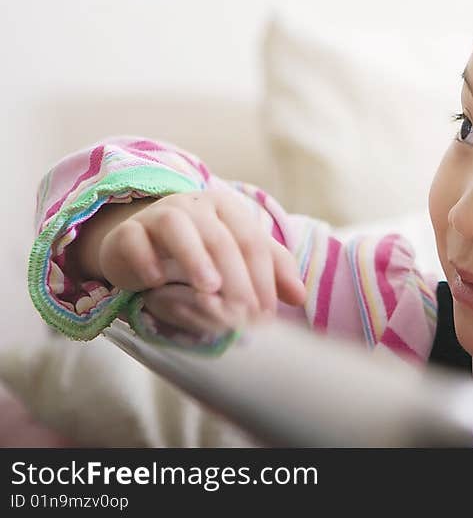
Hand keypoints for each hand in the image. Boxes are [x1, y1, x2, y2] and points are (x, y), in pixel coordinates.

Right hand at [97, 189, 305, 335]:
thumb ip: (271, 269)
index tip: (266, 314)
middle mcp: (194, 205)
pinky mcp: (126, 232)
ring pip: (178, 228)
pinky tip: (156, 282)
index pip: (252, 241)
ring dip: (195, 258)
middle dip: (236, 277)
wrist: (142, 243)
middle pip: (221, 238)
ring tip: (209, 288)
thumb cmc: (200, 251)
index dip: (263, 278)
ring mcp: (157, 214)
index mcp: (227, 207)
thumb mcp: (237, 256)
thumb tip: (299, 297)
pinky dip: (146, 260)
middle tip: (243, 313)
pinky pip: (134, 240)